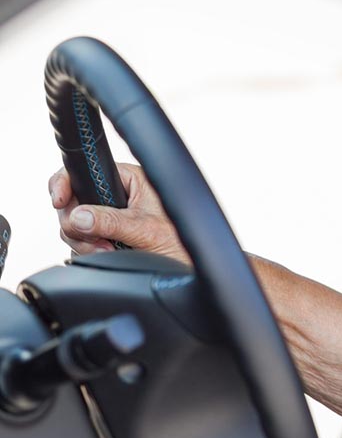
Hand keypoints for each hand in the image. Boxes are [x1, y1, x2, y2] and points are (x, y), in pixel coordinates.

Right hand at [49, 163, 190, 263]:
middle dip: (79, 224)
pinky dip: (88, 248)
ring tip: (109, 249)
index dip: (66, 184)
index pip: (86, 171)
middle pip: (73, 201)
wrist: (187, 266)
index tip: (58, 200)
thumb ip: (111, 221)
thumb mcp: (144, 229)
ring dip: (85, 241)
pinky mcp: (106, 232)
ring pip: (74, 223)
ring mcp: (110, 214)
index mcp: (130, 180)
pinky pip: (80, 238)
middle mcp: (118, 193)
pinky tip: (108, 253)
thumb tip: (78, 217)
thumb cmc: (179, 241)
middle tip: (98, 241)